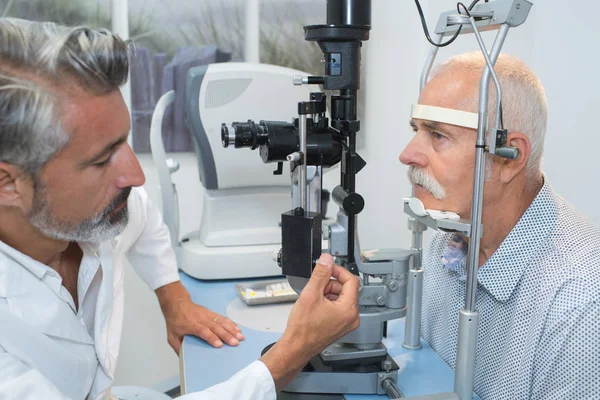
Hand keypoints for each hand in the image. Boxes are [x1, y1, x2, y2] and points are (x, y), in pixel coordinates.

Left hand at [156, 281, 243, 353]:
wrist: (177, 303)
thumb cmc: (174, 321)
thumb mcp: (171, 336)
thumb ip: (177, 347)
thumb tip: (184, 359)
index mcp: (190, 325)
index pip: (203, 331)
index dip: (211, 337)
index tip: (220, 345)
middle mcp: (200, 319)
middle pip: (215, 327)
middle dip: (226, 335)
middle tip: (235, 343)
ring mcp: (207, 315)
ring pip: (221, 321)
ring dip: (231, 329)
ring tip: (240, 336)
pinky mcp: (211, 313)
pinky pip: (222, 318)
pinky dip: (230, 323)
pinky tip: (237, 328)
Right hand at [260, 253, 359, 390]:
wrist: (296, 347)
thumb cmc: (303, 329)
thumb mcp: (311, 294)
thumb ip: (321, 274)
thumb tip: (327, 260)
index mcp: (349, 309)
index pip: (351, 280)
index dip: (338, 271)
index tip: (328, 268)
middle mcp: (352, 317)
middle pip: (346, 288)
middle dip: (330, 284)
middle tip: (316, 287)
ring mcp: (346, 322)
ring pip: (341, 297)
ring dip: (328, 293)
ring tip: (314, 299)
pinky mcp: (340, 325)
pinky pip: (338, 306)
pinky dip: (327, 302)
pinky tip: (315, 306)